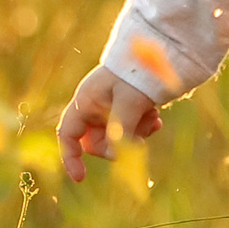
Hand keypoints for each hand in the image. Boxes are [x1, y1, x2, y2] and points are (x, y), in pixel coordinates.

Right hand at [55, 65, 163, 182]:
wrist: (161, 50)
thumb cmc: (138, 73)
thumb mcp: (129, 103)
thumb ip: (120, 131)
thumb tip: (116, 157)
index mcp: (86, 101)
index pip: (68, 134)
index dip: (70, 157)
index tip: (81, 177)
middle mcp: (95, 106)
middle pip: (96, 141)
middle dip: (118, 143)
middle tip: (140, 141)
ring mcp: (111, 107)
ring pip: (117, 137)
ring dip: (135, 133)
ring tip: (153, 119)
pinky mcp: (127, 107)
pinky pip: (130, 128)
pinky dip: (142, 127)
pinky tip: (157, 119)